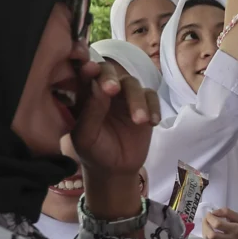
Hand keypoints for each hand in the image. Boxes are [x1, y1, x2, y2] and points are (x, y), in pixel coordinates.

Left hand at [72, 58, 155, 219]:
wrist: (114, 170)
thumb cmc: (93, 151)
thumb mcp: (85, 136)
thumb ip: (91, 111)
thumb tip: (100, 86)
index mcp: (84, 94)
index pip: (84, 74)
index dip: (87, 68)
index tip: (89, 69)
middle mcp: (104, 90)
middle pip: (109, 71)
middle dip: (111, 77)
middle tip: (113, 89)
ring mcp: (125, 96)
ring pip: (132, 84)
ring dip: (136, 100)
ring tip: (139, 121)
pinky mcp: (144, 105)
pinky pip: (151, 97)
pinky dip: (153, 107)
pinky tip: (152, 122)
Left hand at [202, 208, 237, 238]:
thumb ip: (227, 212)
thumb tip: (213, 212)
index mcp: (235, 230)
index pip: (218, 224)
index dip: (210, 218)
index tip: (209, 214)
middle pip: (211, 234)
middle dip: (205, 225)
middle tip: (205, 220)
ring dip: (205, 232)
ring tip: (207, 227)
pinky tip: (209, 236)